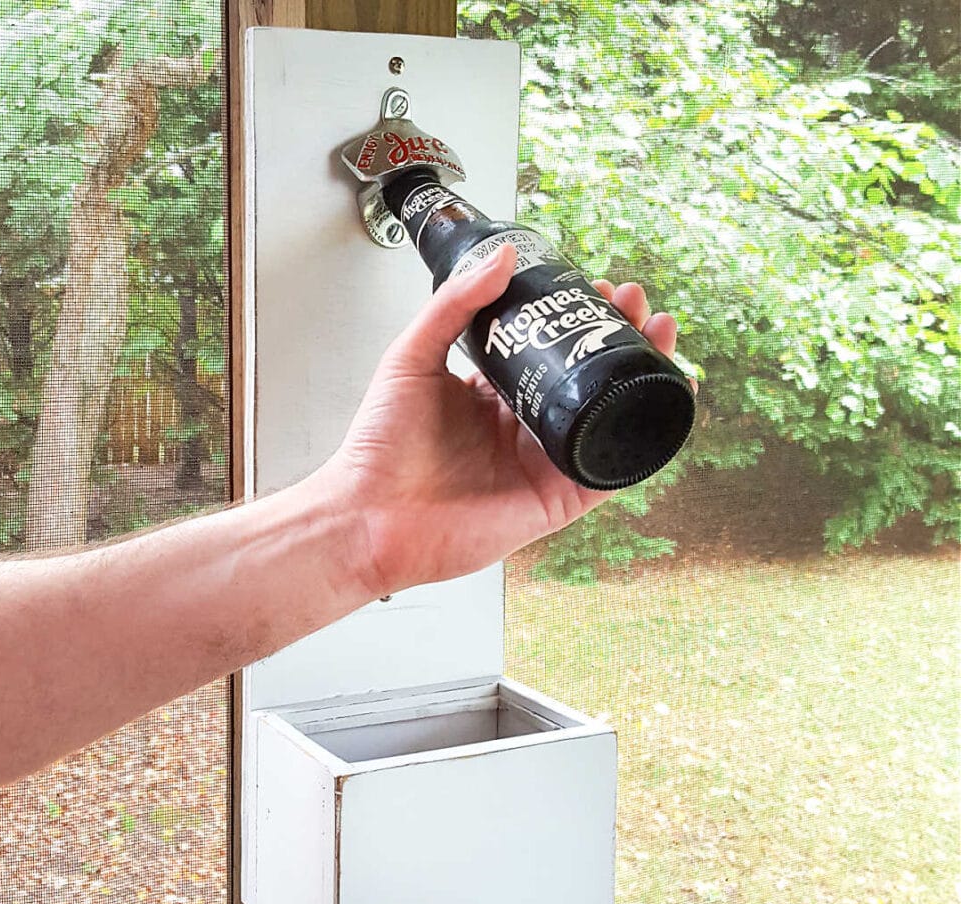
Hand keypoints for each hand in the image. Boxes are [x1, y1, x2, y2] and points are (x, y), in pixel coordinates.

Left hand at [318, 244, 694, 596]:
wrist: (370, 515)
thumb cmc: (380, 447)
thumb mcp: (412, 357)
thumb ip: (454, 306)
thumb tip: (501, 256)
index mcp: (492, 398)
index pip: (548, 353)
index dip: (577, 320)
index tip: (598, 285)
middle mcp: (521, 429)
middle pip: (585, 381)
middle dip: (617, 337)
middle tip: (634, 303)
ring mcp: (541, 466)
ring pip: (606, 418)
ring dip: (641, 377)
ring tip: (659, 336)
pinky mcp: (555, 502)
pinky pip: (609, 469)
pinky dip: (644, 441)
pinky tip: (663, 400)